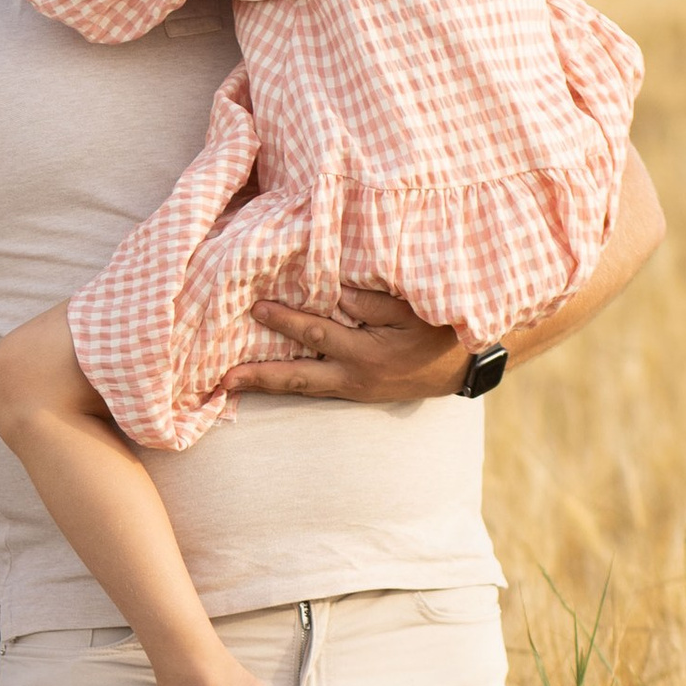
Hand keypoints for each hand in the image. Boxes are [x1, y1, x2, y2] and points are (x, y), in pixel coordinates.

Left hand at [222, 284, 471, 403]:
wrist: (463, 368)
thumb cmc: (439, 331)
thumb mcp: (412, 310)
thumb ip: (373, 301)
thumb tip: (335, 293)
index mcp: (366, 355)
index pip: (316, 334)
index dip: (285, 321)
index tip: (256, 307)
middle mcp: (354, 378)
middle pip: (298, 378)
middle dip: (259, 377)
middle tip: (223, 378)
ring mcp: (354, 389)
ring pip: (303, 388)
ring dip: (267, 385)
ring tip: (231, 385)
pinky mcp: (356, 392)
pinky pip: (315, 388)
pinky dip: (290, 384)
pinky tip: (267, 380)